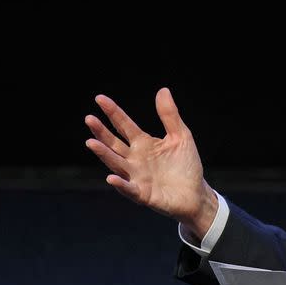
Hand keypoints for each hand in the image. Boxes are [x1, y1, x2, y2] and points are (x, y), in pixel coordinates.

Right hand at [85, 87, 217, 238]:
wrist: (196, 193)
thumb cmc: (186, 165)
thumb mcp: (181, 136)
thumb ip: (170, 115)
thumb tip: (163, 90)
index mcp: (143, 144)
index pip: (124, 126)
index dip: (113, 112)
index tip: (100, 98)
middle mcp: (135, 159)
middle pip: (114, 144)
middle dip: (101, 132)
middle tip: (89, 119)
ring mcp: (137, 177)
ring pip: (116, 164)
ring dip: (104, 154)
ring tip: (91, 142)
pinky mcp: (143, 194)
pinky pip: (129, 189)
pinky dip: (121, 184)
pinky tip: (111, 178)